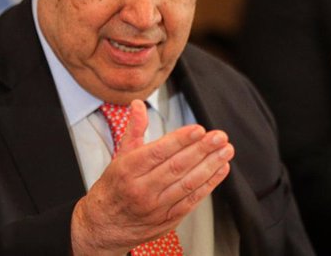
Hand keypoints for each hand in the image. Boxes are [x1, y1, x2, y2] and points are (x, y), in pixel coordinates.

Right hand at [70, 100, 234, 254]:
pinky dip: (209, 185)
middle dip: (202, 150)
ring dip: (211, 166)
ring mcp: (156, 207)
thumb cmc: (114, 187)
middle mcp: (142, 189)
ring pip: (188, 184)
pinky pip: (192, 201)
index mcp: (128, 170)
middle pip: (176, 167)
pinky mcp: (168, 220)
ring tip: (226, 151)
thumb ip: (134, 129)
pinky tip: (220, 170)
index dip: (180, 140)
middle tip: (219, 137)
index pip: (158, 152)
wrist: (105, 226)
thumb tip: (138, 104)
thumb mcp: (119, 156)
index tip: (199, 129)